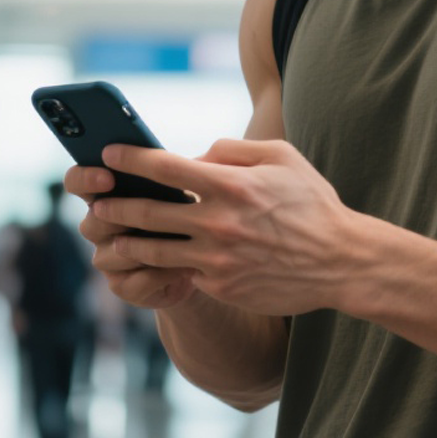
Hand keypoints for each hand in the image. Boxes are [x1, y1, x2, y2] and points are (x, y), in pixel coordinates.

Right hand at [69, 164, 197, 309]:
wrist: (201, 261)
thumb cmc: (187, 213)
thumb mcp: (180, 187)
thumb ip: (169, 172)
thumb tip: (178, 156)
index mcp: (106, 195)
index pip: (76, 182)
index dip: (85, 178)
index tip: (108, 177)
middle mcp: (99, 228)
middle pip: (91, 222)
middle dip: (117, 217)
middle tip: (147, 211)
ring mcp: (108, 259)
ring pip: (111, 254)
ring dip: (143, 247)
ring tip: (177, 239)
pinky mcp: (124, 287)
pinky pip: (134, 282)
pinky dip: (160, 273)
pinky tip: (184, 266)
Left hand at [88, 137, 363, 317]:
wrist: (339, 261)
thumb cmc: (312, 203)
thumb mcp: (282, 158)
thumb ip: (233, 150)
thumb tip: (195, 156)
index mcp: (231, 184)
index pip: (164, 167)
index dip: (130, 158)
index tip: (109, 153)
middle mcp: (218, 222)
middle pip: (147, 211)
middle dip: (114, 203)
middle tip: (96, 200)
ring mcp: (216, 259)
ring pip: (153, 250)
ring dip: (127, 242)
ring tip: (113, 238)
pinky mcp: (220, 287)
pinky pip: (182, 273)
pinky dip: (164, 267)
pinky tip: (152, 264)